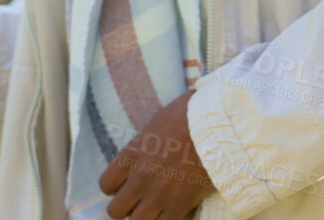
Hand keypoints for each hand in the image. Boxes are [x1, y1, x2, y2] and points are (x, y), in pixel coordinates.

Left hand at [101, 90, 214, 218]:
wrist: (217, 126)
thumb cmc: (189, 114)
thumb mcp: (157, 120)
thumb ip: (146, 140)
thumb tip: (149, 142)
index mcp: (131, 155)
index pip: (106, 184)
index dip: (114, 187)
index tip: (125, 184)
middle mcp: (140, 179)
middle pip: (116, 210)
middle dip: (126, 207)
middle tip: (139, 201)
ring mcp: (159, 195)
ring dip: (144, 217)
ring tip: (155, 210)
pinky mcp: (180, 204)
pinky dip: (168, 219)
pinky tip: (174, 211)